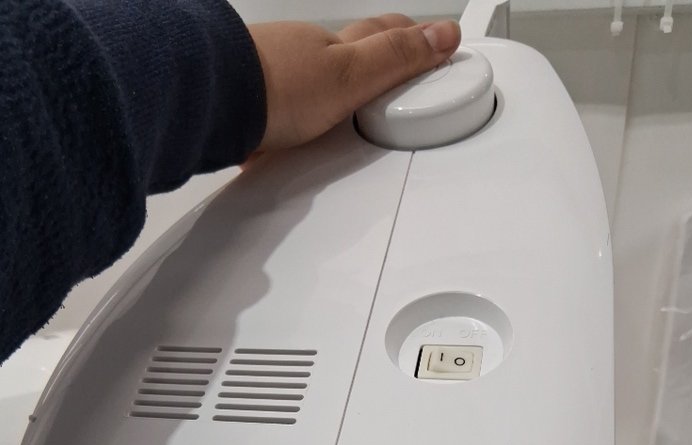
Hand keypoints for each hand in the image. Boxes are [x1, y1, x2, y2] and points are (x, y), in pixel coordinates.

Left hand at [248, 15, 461, 150]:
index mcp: (336, 46)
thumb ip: (395, 59)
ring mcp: (276, 77)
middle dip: (377, 54)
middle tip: (400, 61)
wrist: (213, 103)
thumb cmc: (276, 88)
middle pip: (350, 52)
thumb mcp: (350, 76)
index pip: (386, 35)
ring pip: (315, 76)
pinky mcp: (253, 106)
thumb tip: (442, 36)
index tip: (435, 41)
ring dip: (335, 84)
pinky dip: (299, 109)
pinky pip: (284, 103)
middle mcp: (305, 54)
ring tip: (352, 101)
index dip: (414, 38)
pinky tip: (299, 126)